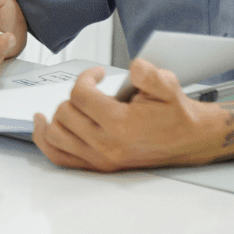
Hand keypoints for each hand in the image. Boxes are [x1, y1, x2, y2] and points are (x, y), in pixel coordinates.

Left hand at [30, 58, 225, 170]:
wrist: (190, 140)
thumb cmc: (176, 115)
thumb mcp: (169, 86)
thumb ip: (151, 75)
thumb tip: (134, 67)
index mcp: (122, 125)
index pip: (81, 95)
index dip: (85, 78)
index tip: (96, 74)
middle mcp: (107, 145)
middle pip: (65, 113)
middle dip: (74, 97)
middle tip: (89, 91)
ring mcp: (100, 158)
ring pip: (56, 135)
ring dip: (57, 116)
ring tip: (66, 105)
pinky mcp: (98, 166)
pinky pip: (59, 157)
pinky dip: (46, 140)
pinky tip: (44, 124)